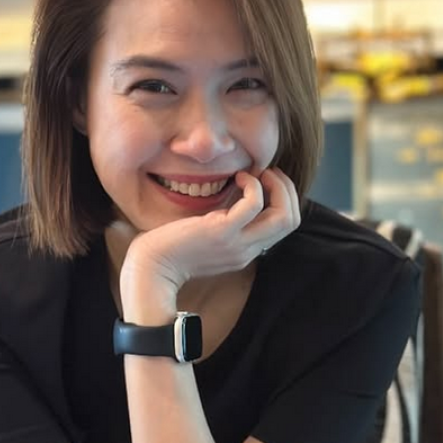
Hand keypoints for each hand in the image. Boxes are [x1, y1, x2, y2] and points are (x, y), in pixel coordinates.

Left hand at [119, 167, 299, 294]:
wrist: (150, 269)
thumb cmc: (169, 250)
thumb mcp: (206, 239)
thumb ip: (224, 224)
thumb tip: (233, 197)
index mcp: (245, 251)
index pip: (283, 226)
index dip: (282, 199)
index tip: (264, 183)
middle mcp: (247, 250)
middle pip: (291, 220)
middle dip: (287, 189)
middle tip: (267, 173)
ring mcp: (237, 243)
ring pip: (284, 215)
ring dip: (277, 185)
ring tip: (258, 173)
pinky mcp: (222, 232)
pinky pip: (254, 203)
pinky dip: (253, 185)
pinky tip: (239, 178)